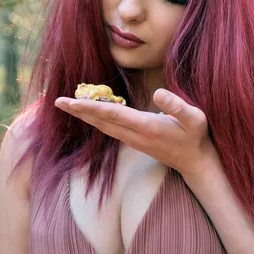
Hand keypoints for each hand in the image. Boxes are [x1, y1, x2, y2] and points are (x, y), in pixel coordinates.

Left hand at [54, 89, 215, 177]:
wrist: (195, 161)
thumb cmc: (196, 136)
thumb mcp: (194, 118)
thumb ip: (177, 105)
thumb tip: (158, 92)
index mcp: (147, 126)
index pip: (113, 114)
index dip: (92, 107)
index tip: (72, 101)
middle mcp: (135, 135)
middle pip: (101, 122)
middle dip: (79, 111)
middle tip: (57, 101)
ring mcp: (133, 140)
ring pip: (103, 126)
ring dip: (84, 116)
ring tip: (68, 105)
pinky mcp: (133, 141)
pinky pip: (109, 128)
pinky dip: (96, 119)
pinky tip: (89, 112)